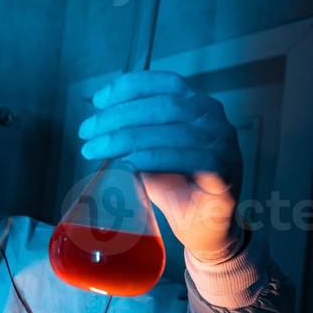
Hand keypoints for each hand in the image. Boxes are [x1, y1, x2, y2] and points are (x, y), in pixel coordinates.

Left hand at [78, 71, 243, 261]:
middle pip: (165, 105)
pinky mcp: (225, 174)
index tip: (98, 101)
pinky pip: (189, 158)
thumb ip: (134, 134)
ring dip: (127, 137)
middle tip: (87, 131)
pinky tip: (129, 161)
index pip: (166, 83)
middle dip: (119, 115)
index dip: (130, 87)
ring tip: (97, 149)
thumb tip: (98, 123)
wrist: (202, 230)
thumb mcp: (149, 154)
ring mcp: (224, 146)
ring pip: (173, 131)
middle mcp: (215, 121)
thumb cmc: (176, 188)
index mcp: (200, 107)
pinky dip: (154, 156)